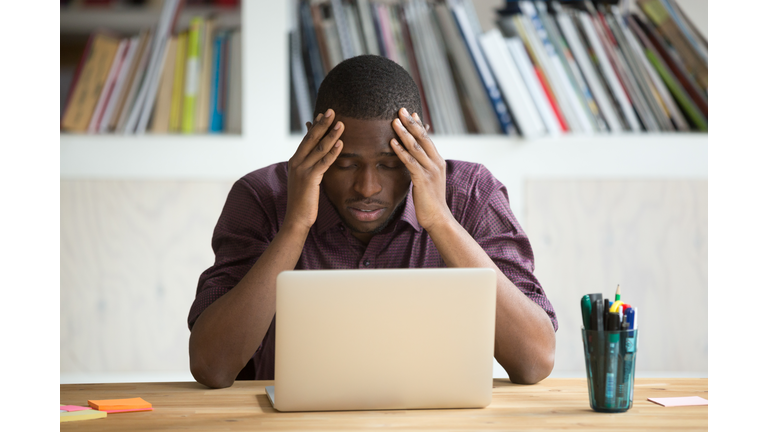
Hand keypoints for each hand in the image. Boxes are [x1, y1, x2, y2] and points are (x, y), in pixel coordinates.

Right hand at [284, 109, 343, 231]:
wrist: (296, 218)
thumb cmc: (303, 201)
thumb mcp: (305, 180)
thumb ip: (310, 167)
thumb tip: (317, 158)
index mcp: (295, 161)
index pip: (307, 139)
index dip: (316, 126)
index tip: (323, 114)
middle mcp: (296, 162)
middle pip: (311, 138)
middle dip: (322, 124)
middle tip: (332, 111)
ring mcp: (302, 170)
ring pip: (319, 148)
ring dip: (331, 134)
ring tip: (341, 123)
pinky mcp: (309, 179)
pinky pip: (323, 162)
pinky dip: (332, 152)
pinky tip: (341, 144)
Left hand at [389, 107, 452, 231]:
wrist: (438, 219)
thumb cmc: (430, 201)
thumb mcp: (429, 180)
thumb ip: (424, 167)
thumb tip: (416, 159)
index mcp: (438, 162)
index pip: (428, 139)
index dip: (419, 125)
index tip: (411, 113)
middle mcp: (436, 163)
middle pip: (423, 138)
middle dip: (411, 123)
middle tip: (401, 110)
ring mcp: (430, 171)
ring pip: (416, 147)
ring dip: (404, 133)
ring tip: (394, 122)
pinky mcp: (422, 180)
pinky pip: (410, 162)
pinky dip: (400, 151)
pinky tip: (392, 143)